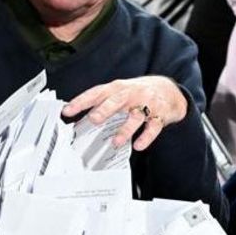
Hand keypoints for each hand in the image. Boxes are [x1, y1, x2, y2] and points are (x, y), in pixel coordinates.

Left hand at [60, 76, 186, 150]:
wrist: (168, 90)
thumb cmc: (137, 93)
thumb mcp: (118, 93)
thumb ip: (101, 104)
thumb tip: (78, 120)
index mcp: (117, 89)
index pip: (96, 93)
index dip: (81, 101)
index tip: (67, 111)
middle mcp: (130, 94)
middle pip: (116, 100)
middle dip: (105, 110)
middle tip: (94, 119)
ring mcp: (146, 104)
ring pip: (136, 116)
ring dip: (126, 129)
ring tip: (116, 142)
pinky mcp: (159, 115)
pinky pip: (153, 127)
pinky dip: (146, 137)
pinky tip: (138, 145)